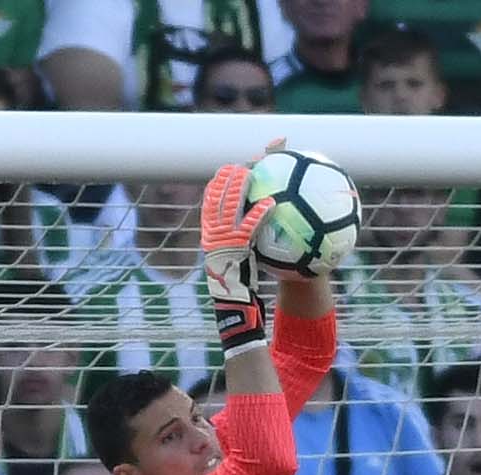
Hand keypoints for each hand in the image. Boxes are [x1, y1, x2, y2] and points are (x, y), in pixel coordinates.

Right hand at [200, 161, 271, 351]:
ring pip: (229, 206)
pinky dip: (259, 213)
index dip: (216, 184)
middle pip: (217, 198)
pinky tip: (271, 203)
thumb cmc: (239, 282)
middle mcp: (213, 234)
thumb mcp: (236, 257)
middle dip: (226, 178)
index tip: (225, 169)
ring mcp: (223, 241)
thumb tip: (253, 226)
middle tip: (239, 163)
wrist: (233, 304)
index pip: (209, 202)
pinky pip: (249, 227)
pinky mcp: (236, 249)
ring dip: (239, 186)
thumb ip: (241, 238)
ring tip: (251, 171)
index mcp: (210, 234)